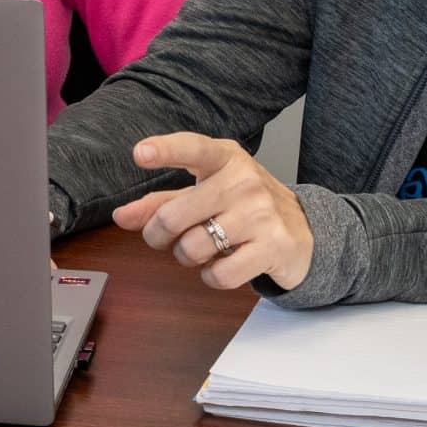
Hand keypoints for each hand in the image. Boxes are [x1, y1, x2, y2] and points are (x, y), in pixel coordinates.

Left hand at [111, 132, 313, 291]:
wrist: (304, 229)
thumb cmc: (245, 206)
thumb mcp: (206, 192)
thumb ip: (163, 201)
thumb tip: (122, 216)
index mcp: (226, 158)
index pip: (193, 149)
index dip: (165, 150)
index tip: (140, 153)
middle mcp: (244, 181)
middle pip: (174, 216)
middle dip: (157, 235)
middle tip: (164, 237)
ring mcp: (261, 214)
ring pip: (193, 248)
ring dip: (186, 257)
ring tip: (201, 248)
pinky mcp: (273, 247)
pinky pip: (219, 274)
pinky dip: (210, 277)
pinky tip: (222, 265)